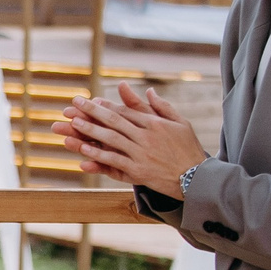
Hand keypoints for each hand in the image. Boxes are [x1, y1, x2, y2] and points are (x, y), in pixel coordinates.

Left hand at [53, 84, 207, 195]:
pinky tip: (83, 151)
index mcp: (155, 123)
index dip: (106, 106)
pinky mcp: (138, 171)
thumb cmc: (189, 150)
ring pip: (111, 139)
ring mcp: (141, 154)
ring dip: (90, 131)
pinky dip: (98, 156)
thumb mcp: (181, 123)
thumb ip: (162, 107)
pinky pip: (114, 161)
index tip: (91, 100)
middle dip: (92, 111)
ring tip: (73, 123)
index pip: (126, 111)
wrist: (197, 178)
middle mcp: (146, 136)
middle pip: (114, 121)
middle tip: (74, 103)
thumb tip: (149, 90)